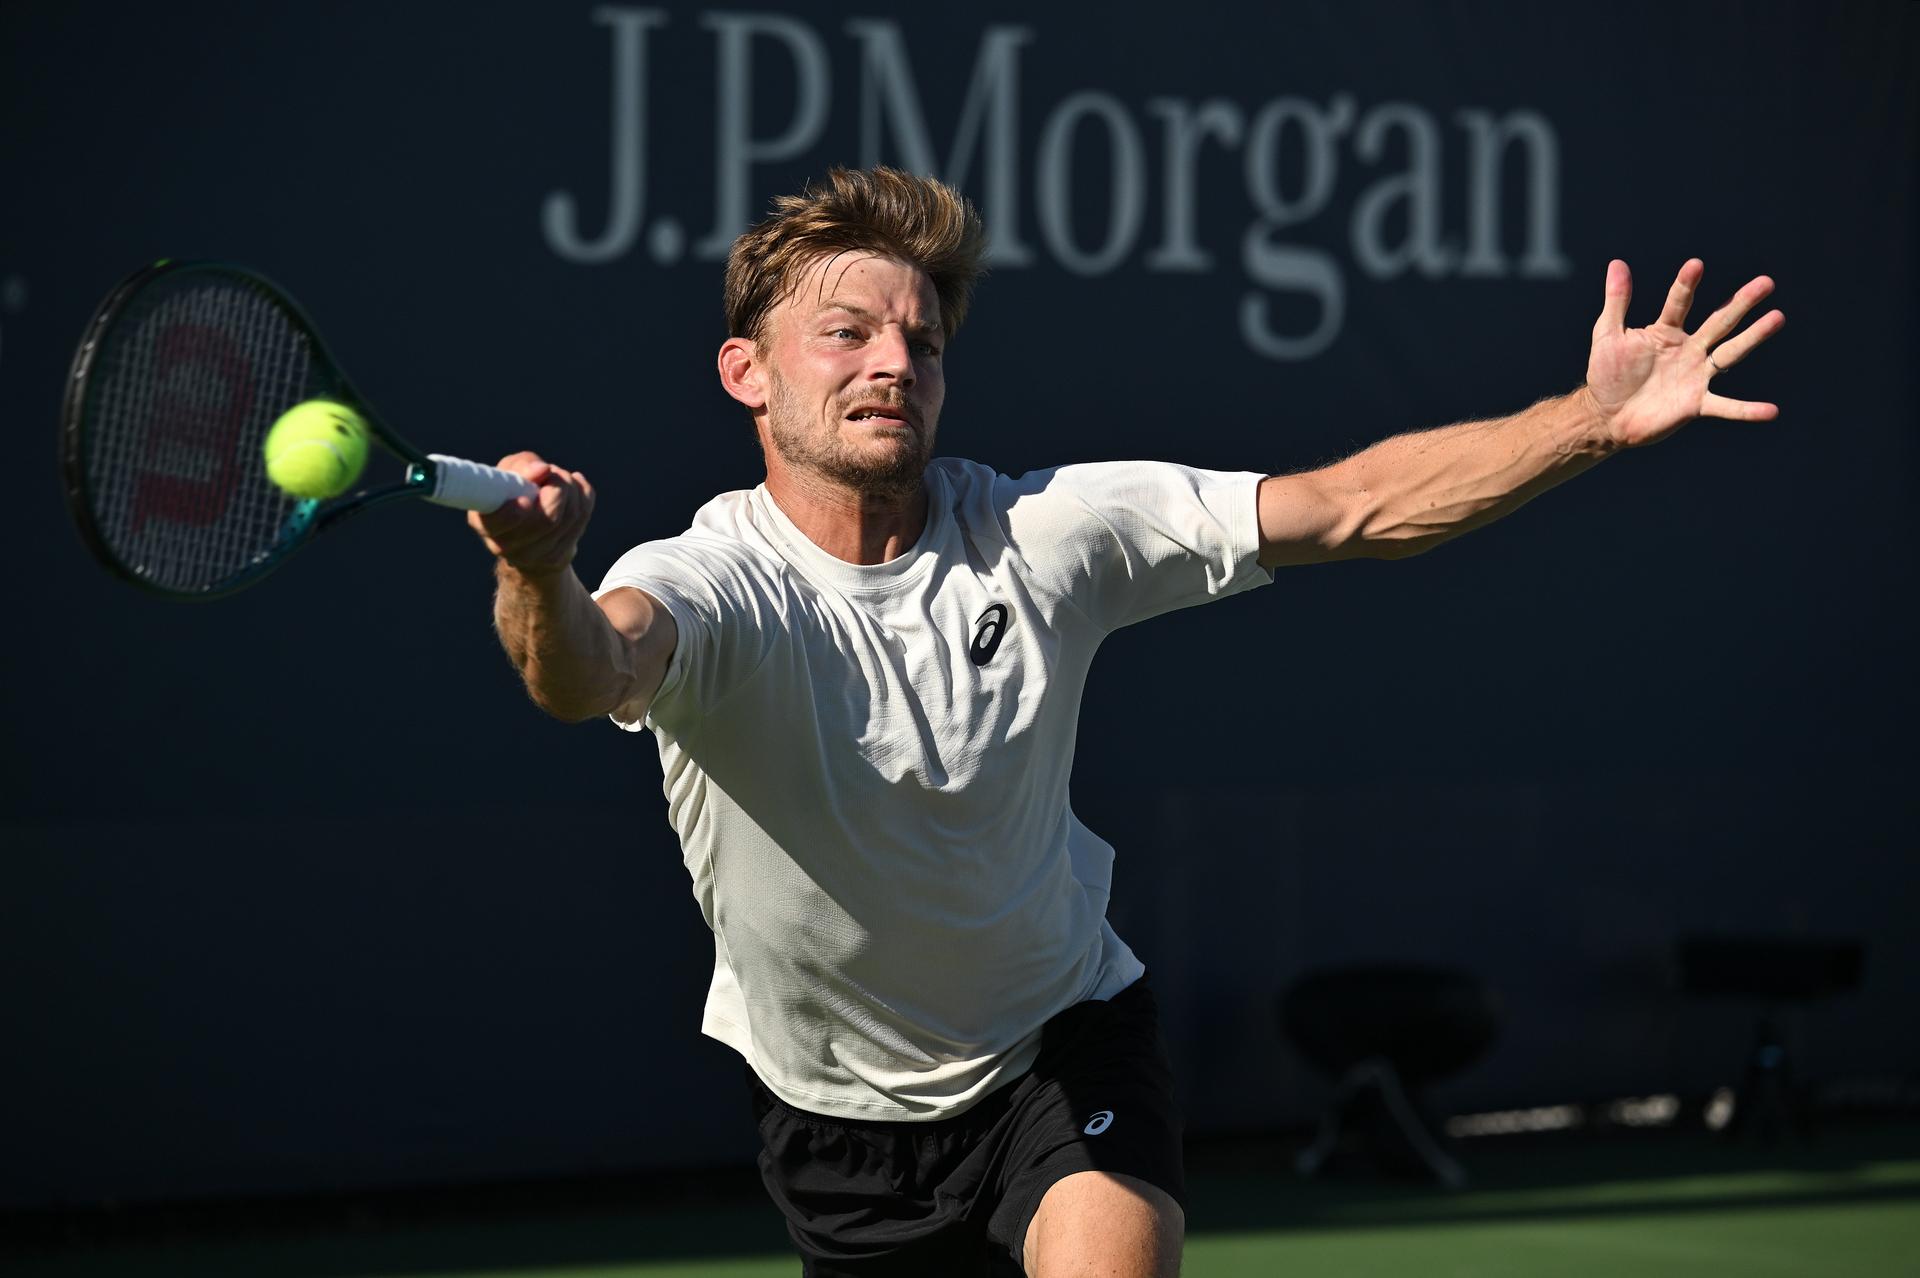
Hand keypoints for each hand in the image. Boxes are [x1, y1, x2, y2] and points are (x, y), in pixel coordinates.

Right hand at [467, 451, 594, 575]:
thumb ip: (521, 466)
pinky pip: (583, 517)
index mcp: (485, 523)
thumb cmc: (512, 493)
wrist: (525, 532)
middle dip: (558, 486)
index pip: (497, 522)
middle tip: (553, 472)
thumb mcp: (508, 473)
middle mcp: (506, 546)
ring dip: (571, 487)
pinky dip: (583, 494)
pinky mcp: (557, 558)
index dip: (513, 512)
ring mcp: (535, 556)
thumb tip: (543, 470)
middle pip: (548, 519)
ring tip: (560, 478)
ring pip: (571, 516)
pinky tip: (574, 488)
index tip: (525, 499)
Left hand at [1582, 259, 1784, 448]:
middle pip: (1720, 322)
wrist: (1606, 417)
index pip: (1679, 303)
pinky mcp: (1696, 404)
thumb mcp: (1607, 335)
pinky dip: (1747, 410)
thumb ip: (1616, 301)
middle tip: (1766, 283)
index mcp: (1666, 332)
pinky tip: (1771, 411)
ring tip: (1778, 318)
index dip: (1686, 284)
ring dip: (1754, 337)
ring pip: (1730, 353)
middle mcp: (1688, 350)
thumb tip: (1617, 263)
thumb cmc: (1607, 375)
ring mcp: (1695, 376)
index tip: (1695, 264)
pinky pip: (1726, 407)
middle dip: (1741, 303)